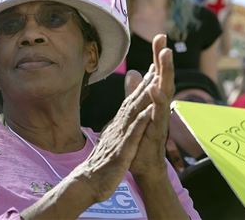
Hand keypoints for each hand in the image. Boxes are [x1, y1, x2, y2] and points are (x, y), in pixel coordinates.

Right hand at [71, 63, 157, 201]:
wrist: (88, 182)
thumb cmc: (101, 162)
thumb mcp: (112, 139)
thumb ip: (117, 125)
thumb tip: (122, 114)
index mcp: (118, 124)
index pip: (132, 102)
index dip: (144, 85)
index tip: (154, 68)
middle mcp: (118, 126)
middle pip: (133, 101)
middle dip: (146, 81)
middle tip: (157, 62)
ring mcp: (119, 137)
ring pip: (133, 112)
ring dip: (144, 95)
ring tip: (155, 78)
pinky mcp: (121, 151)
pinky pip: (131, 135)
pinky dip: (139, 122)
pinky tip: (148, 111)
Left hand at [127, 34, 173, 178]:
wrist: (142, 165)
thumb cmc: (140, 137)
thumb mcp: (135, 109)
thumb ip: (134, 92)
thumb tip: (133, 71)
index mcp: (153, 100)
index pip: (156, 74)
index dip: (157, 56)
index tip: (159, 36)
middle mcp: (159, 106)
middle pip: (162, 78)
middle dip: (163, 59)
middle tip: (163, 39)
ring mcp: (159, 117)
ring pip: (164, 92)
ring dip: (164, 74)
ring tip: (164, 56)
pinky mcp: (157, 130)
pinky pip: (158, 114)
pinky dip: (156, 100)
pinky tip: (154, 88)